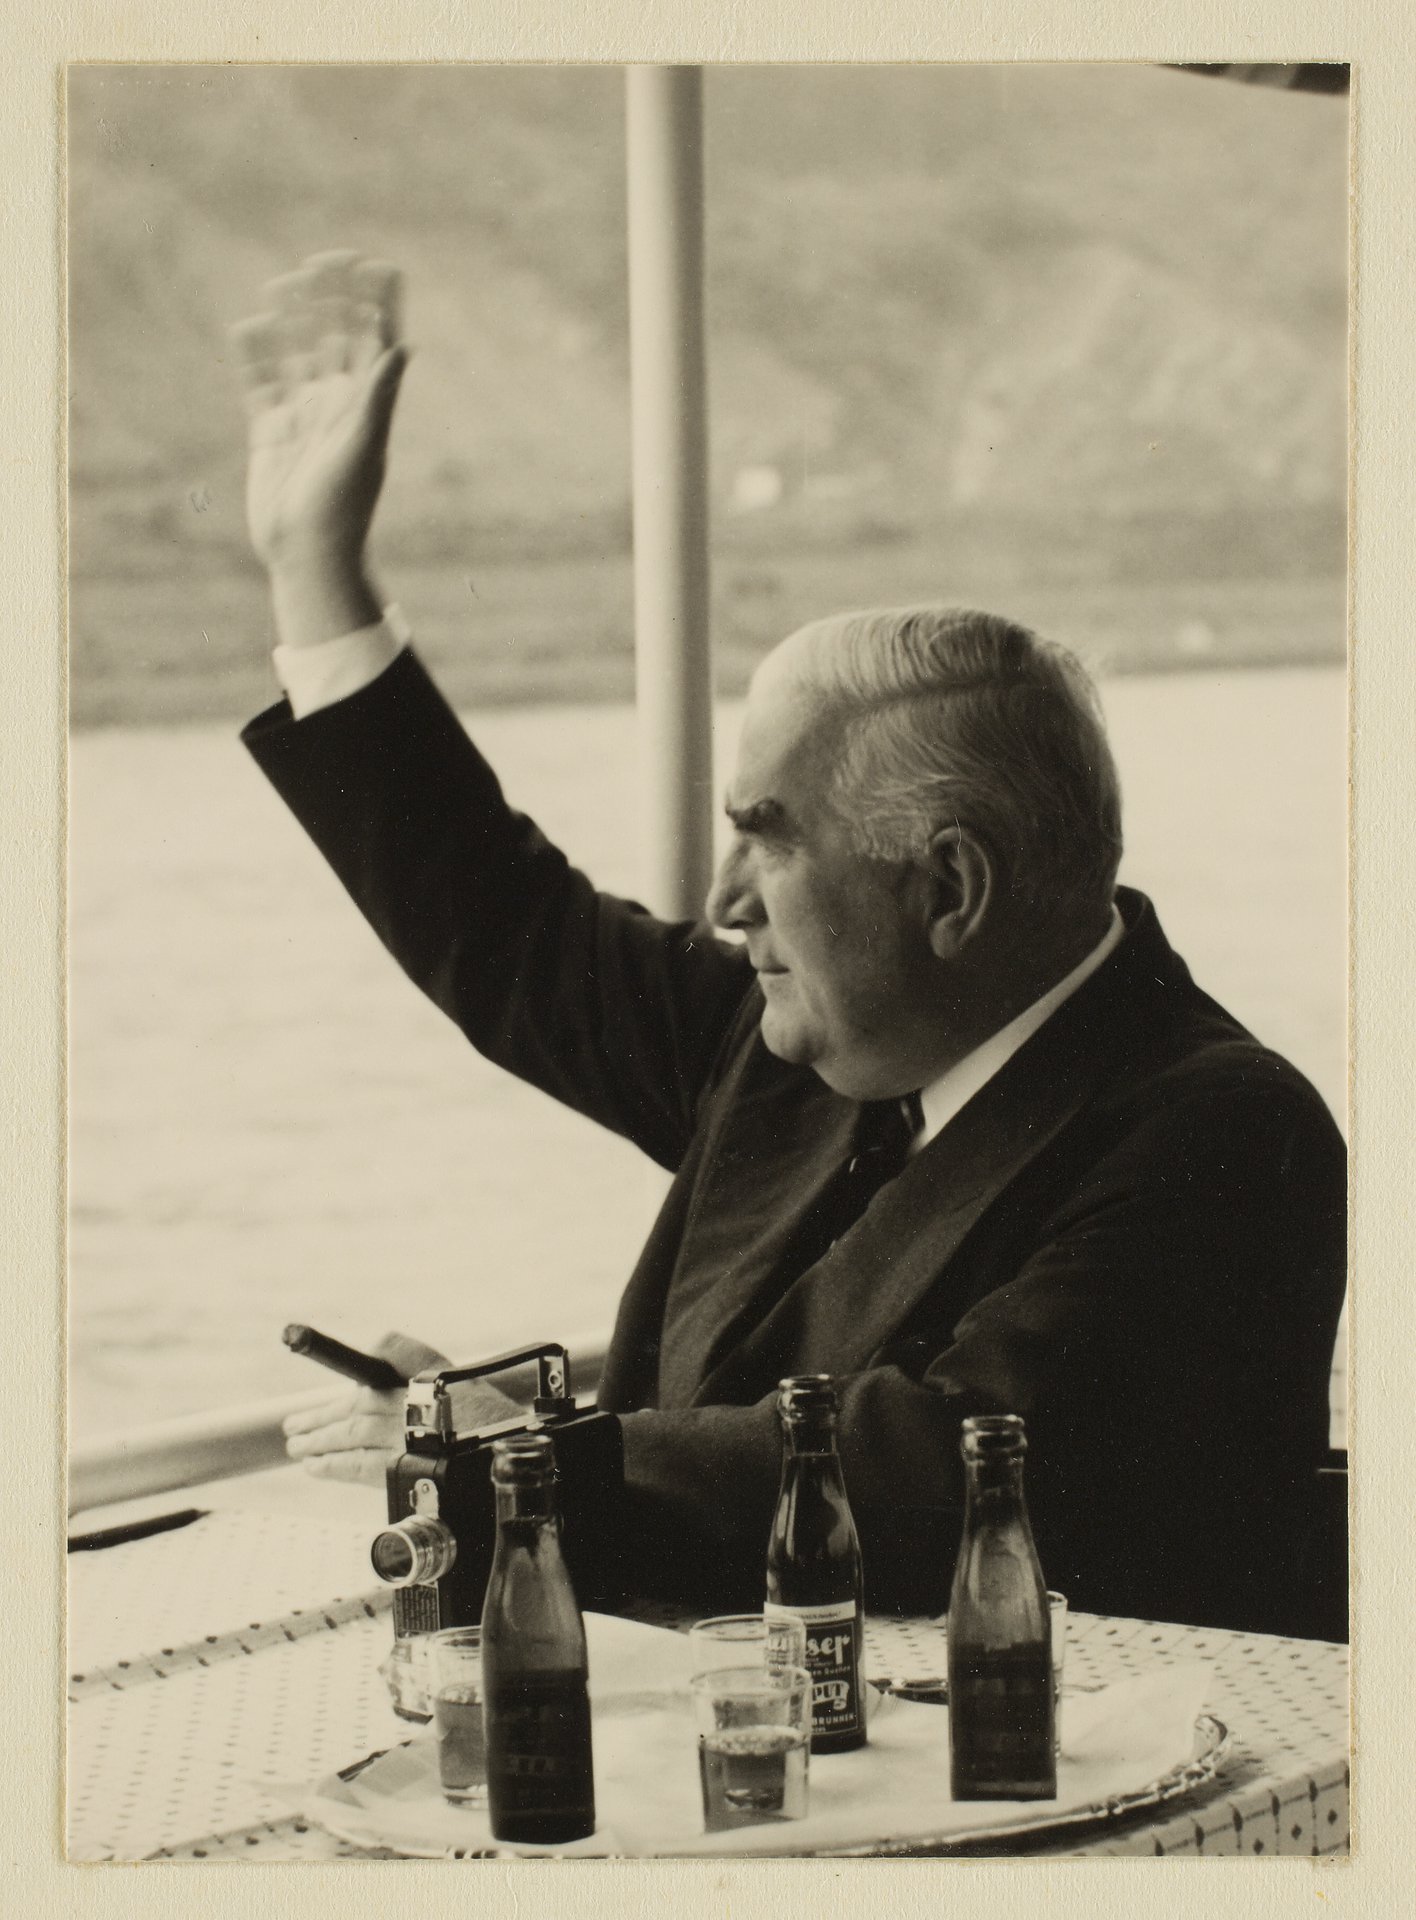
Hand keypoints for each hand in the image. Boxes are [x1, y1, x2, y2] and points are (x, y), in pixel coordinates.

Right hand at [230, 252, 407, 640]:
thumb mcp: (363, 447)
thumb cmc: (342, 507)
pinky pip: (261, 383)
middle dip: (327, 299)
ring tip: (280, 287)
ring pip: (297, 352)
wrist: (308, 555)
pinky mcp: (269, 430)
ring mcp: (303, 414)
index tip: (362, 264)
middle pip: (335, 336)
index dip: (371, 299)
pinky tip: (248, 327)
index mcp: (366, 403)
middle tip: (311, 269)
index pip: (374, 338)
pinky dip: (254, 355)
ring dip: (291, 319)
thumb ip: (378, 394)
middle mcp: (337, 403)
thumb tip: (401, 344)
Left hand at [282, 1329, 523, 1485]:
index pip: (355, 1387)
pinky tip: (316, 1467)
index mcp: (407, 1381)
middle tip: (291, 1430)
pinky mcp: (401, 1469)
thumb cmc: (475, 1406)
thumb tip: (367, 1348)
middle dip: (315, 1423)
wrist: (505, 1441)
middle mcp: (398, 1410)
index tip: (299, 1409)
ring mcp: (398, 1441)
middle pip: (347, 1415)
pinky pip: (358, 1468)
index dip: (325, 1401)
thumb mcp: (438, 1365)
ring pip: (348, 1441)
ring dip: (317, 1445)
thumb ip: (401, 1349)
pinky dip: (333, 1467)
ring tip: (298, 1449)